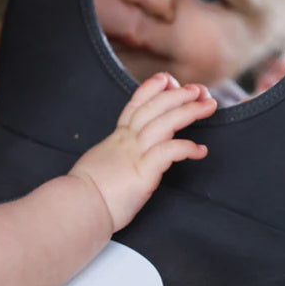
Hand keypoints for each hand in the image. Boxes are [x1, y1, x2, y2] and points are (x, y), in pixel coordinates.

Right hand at [71, 72, 215, 230]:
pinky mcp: (142, 172)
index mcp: (117, 139)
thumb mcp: (98, 165)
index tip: (166, 79)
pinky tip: (200, 150)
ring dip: (188, 111)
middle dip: (178, 95)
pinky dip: (186, 147)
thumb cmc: (84, 193)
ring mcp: (135, 154)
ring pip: (165, 123)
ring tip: (208, 106)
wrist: (76, 206)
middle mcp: (126, 141)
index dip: (152, 89)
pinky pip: (168, 152)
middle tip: (198, 89)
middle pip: (155, 108)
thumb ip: (112, 158)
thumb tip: (117, 161)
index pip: (136, 106)